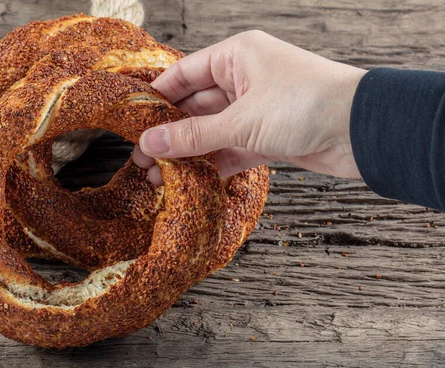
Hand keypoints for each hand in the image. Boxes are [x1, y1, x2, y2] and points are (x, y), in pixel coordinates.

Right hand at [133, 30, 366, 184]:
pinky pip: (232, 149)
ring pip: (212, 132)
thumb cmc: (308, 104)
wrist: (364, 131)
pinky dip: (214, 165)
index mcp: (237, 57)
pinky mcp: (268, 137)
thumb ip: (193, 135)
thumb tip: (150, 144)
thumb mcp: (241, 120)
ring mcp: (256, 110)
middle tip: (142, 159)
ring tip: (159, 177)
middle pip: (195, 107)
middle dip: (169, 134)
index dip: (156, 99)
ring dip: (189, 154)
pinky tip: (191, 182)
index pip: (184, 75)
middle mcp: (245, 79)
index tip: (132, 123)